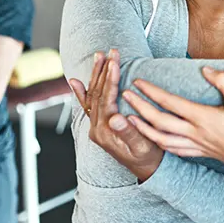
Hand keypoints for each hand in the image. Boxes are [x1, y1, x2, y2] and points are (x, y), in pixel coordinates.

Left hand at [68, 50, 162, 181]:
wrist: (146, 171)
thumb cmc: (148, 158)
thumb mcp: (142, 146)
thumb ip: (128, 132)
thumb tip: (115, 118)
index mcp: (106, 132)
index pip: (106, 100)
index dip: (110, 80)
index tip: (114, 62)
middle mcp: (97, 129)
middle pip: (97, 94)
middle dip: (104, 71)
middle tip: (111, 51)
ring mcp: (96, 128)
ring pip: (92, 96)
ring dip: (96, 75)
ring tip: (99, 56)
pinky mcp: (99, 127)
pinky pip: (88, 107)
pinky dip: (81, 93)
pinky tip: (75, 81)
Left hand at [121, 67, 223, 176]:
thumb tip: (206, 70)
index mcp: (203, 118)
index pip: (170, 103)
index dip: (152, 92)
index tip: (138, 82)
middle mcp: (195, 133)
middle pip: (159, 121)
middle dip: (139, 108)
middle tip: (124, 96)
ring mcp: (196, 145)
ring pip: (161, 139)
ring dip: (143, 128)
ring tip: (130, 118)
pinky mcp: (200, 153)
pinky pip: (173, 149)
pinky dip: (158, 143)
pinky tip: (154, 138)